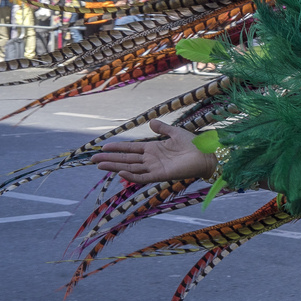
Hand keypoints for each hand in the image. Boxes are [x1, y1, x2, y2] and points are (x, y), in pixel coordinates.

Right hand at [91, 120, 216, 183]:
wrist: (207, 154)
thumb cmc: (194, 145)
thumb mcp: (176, 132)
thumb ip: (163, 128)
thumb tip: (151, 122)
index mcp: (153, 149)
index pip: (131, 149)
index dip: (117, 148)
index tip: (104, 146)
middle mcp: (151, 159)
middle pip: (126, 159)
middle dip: (110, 159)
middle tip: (92, 159)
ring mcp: (155, 168)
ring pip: (130, 168)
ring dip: (115, 167)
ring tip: (100, 165)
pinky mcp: (161, 175)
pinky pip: (143, 177)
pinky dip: (132, 176)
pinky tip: (121, 173)